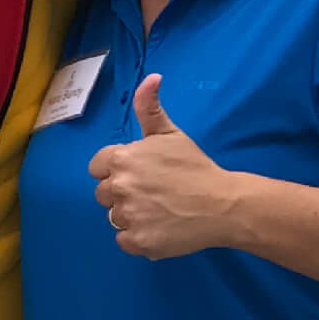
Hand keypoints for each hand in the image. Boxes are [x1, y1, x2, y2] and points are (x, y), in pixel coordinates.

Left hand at [89, 76, 241, 259]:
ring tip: (158, 210)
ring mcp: (128, 216)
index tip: (138, 174)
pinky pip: (124, 240)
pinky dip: (138, 237)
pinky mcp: (137, 242)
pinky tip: (159, 227)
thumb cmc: (195, 167)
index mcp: (122, 158)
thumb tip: (151, 77)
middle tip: (152, 192)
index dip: (116, 170)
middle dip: (122, 192)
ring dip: (131, 215)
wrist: (222, 204)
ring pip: (114, 217)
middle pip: (103, 193)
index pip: (97, 167)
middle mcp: (119, 187)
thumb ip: (150, 107)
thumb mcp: (170, 133)